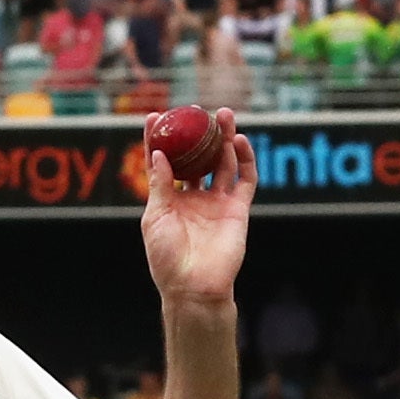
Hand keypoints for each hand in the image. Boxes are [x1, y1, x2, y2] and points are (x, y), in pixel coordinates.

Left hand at [136, 106, 252, 312]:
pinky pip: (245, 179)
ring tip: (224, 115)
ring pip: (223, 163)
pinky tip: (240, 142)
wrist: (194, 287)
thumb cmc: (167, 258)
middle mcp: (194, 197)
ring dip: (224, 139)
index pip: (164, 162)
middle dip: (199, 134)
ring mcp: (217, 202)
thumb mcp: (155, 218)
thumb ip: (159, 185)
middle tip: (199, 111)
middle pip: (198, 158)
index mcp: (169, 200)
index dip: (160, 139)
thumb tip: (157, 152)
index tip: (156, 116)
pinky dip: (245, 160)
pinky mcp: (237, 209)